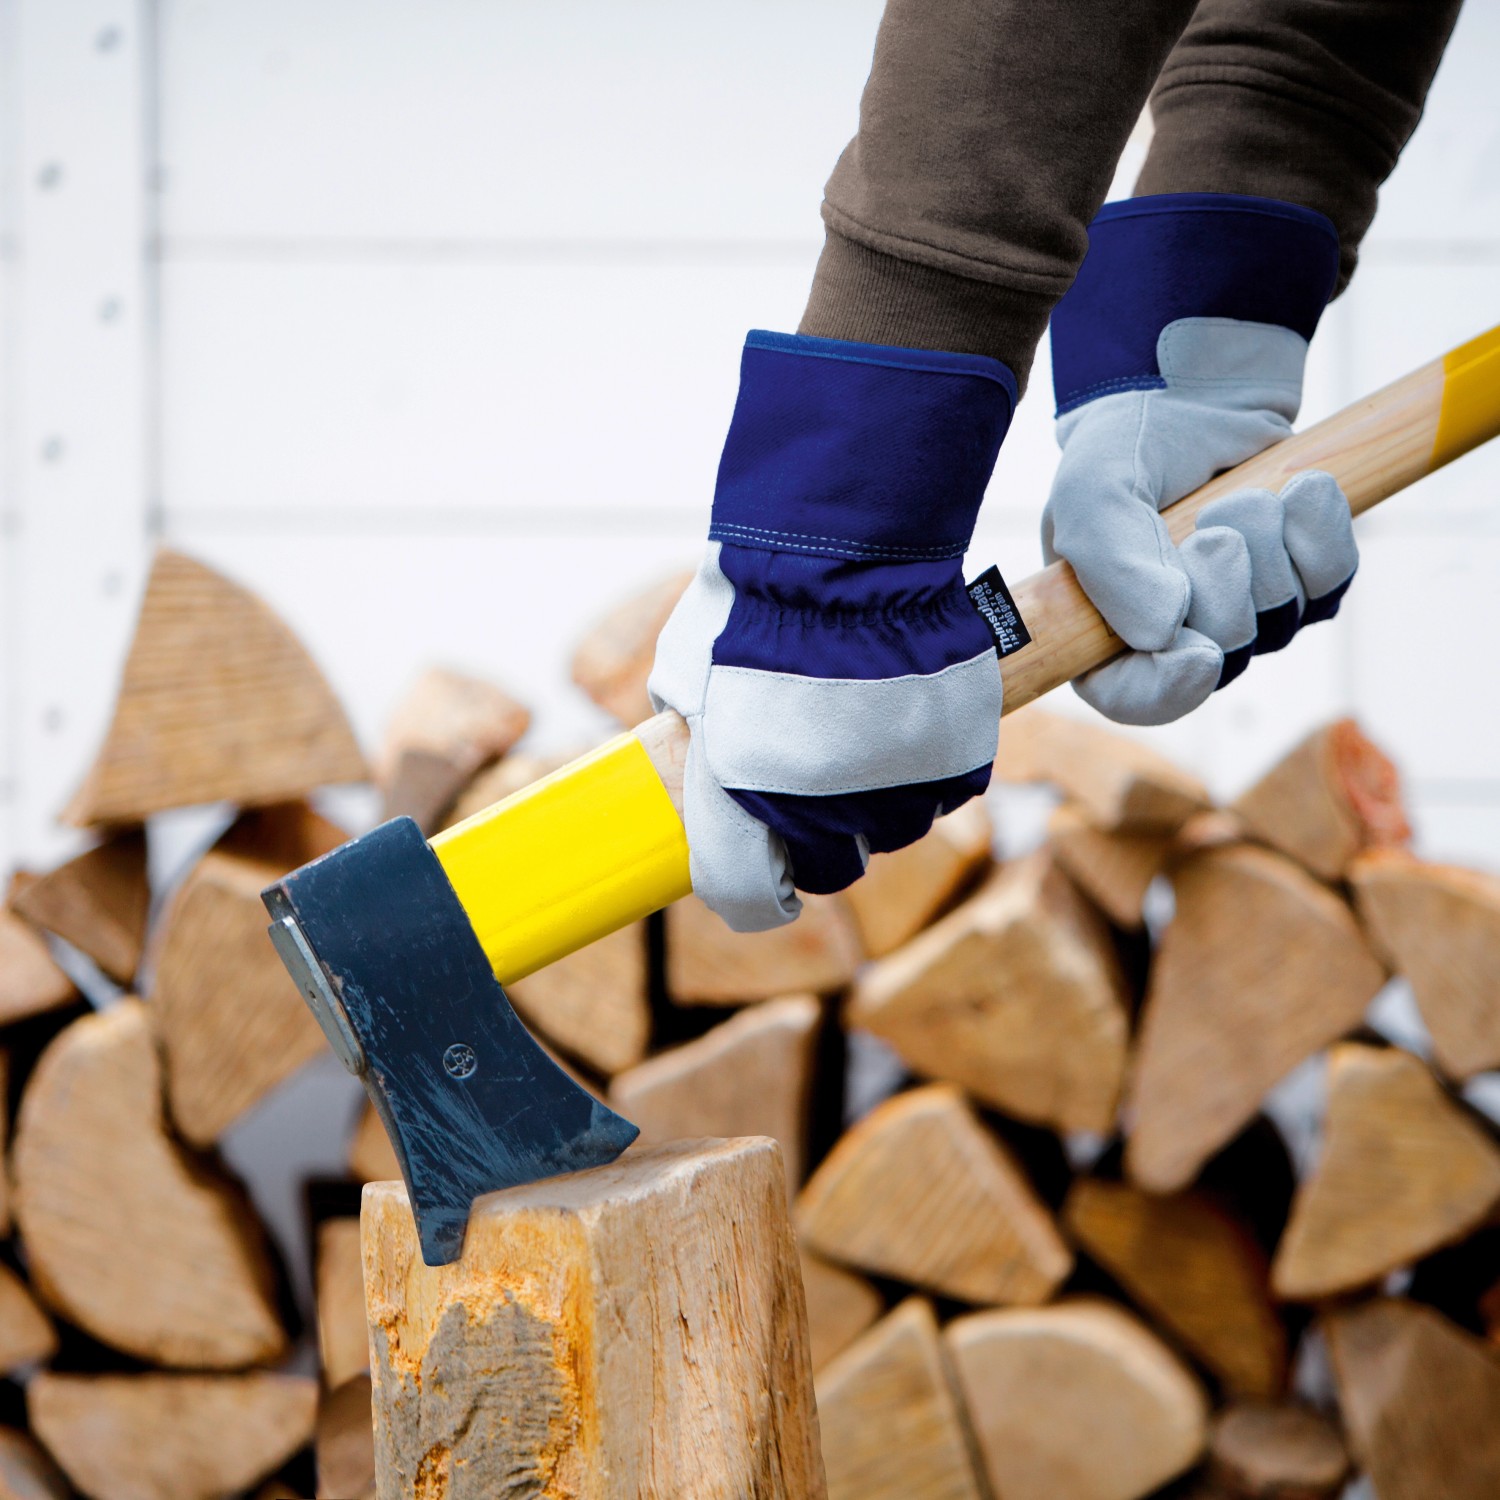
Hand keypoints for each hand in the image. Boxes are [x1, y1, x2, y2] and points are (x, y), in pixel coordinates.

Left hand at [650, 332, 1015, 930]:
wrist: (844, 551)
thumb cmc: (754, 601)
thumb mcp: (689, 669)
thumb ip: (696, 727)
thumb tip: (694, 744)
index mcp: (746, 798)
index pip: (745, 892)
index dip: (750, 891)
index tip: (759, 879)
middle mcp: (823, 812)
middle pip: (830, 871)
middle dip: (819, 846)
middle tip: (816, 798)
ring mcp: (898, 789)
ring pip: (894, 832)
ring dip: (879, 804)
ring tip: (866, 743)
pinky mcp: (958, 760)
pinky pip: (947, 792)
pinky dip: (929, 770)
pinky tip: (908, 727)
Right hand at [1042, 194, 1356, 725]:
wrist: (1194, 393)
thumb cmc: (1127, 449)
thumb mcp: (1092, 492)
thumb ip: (1108, 562)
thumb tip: (1165, 629)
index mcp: (1106, 633)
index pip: (1136, 697)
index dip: (1167, 689)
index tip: (1194, 653)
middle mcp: (1175, 639)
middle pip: (1223, 656)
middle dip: (1223, 580)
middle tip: (1205, 521)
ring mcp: (1245, 616)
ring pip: (1281, 619)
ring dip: (1265, 542)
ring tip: (1236, 496)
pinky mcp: (1303, 584)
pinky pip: (1332, 583)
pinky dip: (1318, 530)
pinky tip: (1297, 491)